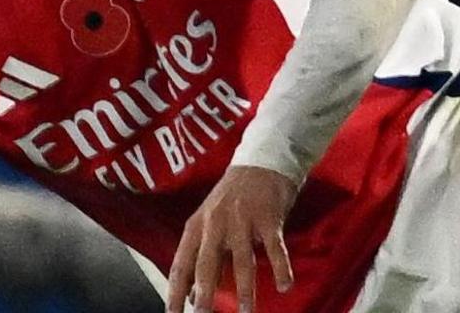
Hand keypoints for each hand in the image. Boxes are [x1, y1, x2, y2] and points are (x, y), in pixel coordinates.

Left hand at [165, 165, 297, 312]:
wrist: (262, 161)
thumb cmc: (232, 196)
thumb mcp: (207, 221)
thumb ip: (199, 255)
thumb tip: (189, 294)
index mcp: (197, 226)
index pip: (182, 265)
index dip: (175, 292)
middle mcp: (216, 224)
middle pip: (207, 264)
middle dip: (205, 293)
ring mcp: (242, 220)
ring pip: (242, 261)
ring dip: (245, 289)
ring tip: (247, 312)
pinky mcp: (268, 218)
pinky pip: (275, 248)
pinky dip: (280, 268)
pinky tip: (284, 286)